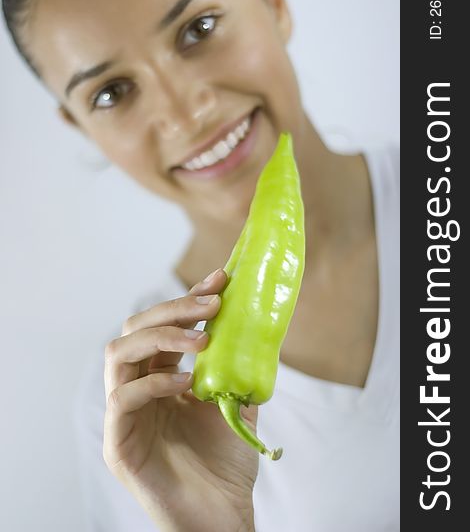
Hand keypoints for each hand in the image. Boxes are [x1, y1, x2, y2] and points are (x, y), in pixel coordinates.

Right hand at [103, 269, 256, 531]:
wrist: (220, 516)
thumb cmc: (224, 462)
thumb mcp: (234, 400)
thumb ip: (235, 365)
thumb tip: (253, 321)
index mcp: (162, 377)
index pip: (165, 326)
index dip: (189, 299)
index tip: (220, 279)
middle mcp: (138, 388)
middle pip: (136, 329)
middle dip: (173, 309)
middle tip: (211, 303)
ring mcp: (124, 413)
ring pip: (119, 353)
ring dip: (161, 337)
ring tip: (201, 339)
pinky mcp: (117, 442)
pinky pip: (122, 399)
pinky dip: (152, 383)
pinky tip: (185, 383)